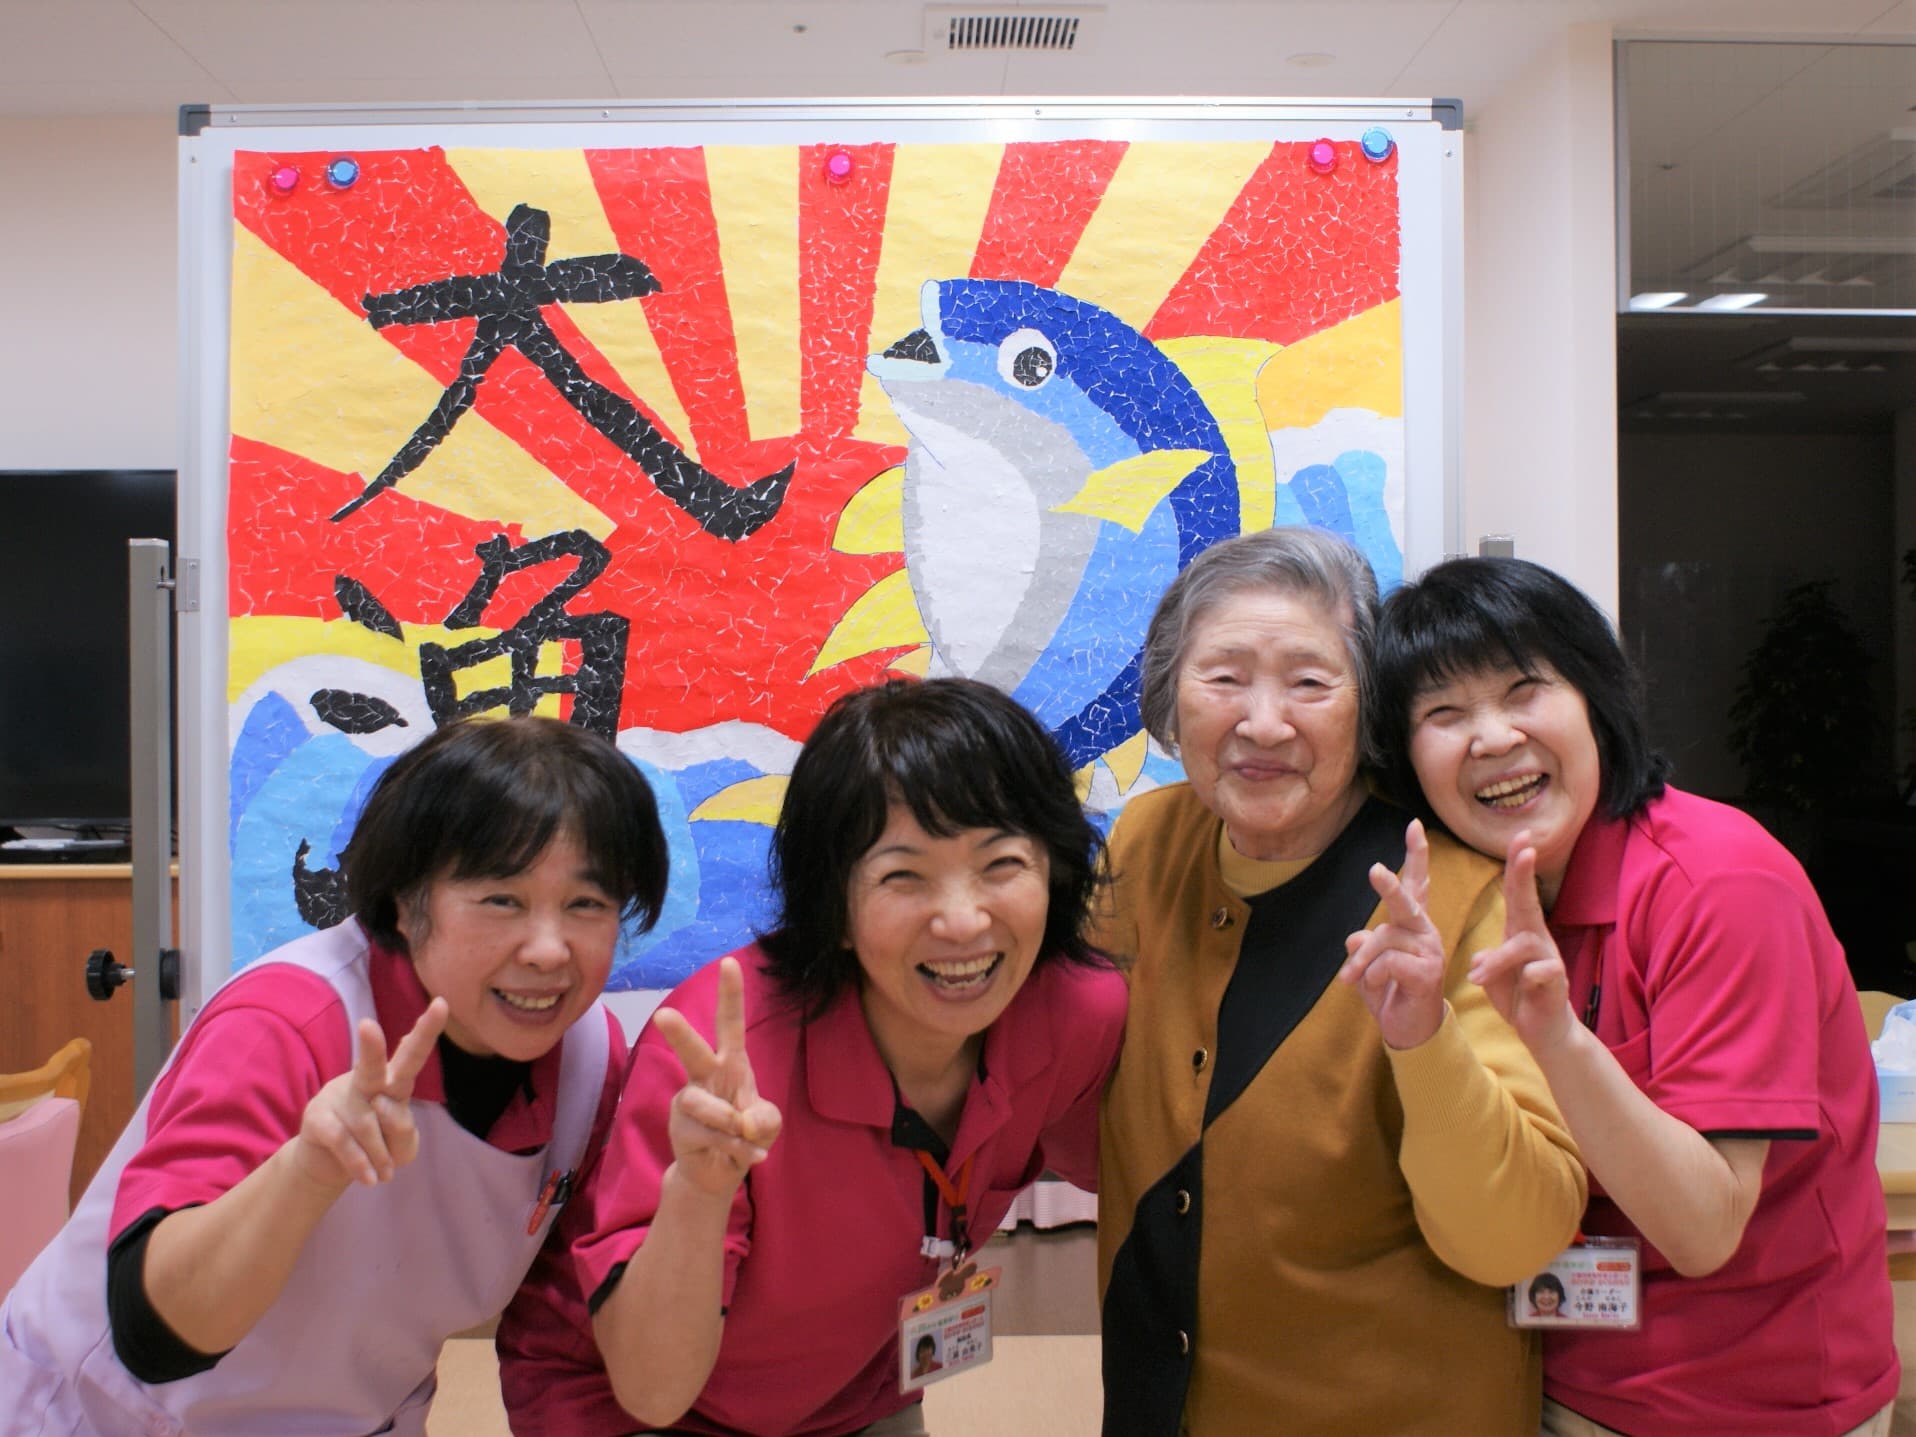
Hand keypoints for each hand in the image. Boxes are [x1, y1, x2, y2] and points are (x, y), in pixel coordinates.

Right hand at [295, 996, 447, 1188]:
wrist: (330, 1166)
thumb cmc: (375, 1147)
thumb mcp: (401, 1147)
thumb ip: (404, 1132)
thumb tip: (382, 1110)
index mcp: (391, 1082)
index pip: (411, 1055)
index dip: (426, 1031)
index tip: (442, 1003)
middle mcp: (364, 1082)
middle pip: (370, 1065)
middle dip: (371, 1047)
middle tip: (368, 1025)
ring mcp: (337, 1097)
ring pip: (366, 1123)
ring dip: (380, 1154)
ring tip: (385, 1174)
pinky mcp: (316, 1119)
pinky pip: (342, 1141)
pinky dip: (360, 1163)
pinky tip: (371, 1178)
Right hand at [655, 957, 783, 1199]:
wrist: (719, 1173)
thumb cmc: (743, 1134)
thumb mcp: (766, 1123)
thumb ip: (764, 1118)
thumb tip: (742, 1122)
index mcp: (730, 1063)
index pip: (730, 1024)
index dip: (730, 994)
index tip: (729, 961)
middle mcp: (705, 1077)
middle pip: (693, 1051)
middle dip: (680, 1033)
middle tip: (663, 1015)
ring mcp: (688, 1103)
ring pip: (700, 1102)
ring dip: (729, 1124)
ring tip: (743, 1137)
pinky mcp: (681, 1129)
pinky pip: (711, 1136)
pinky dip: (736, 1149)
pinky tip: (749, 1157)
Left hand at [1339, 819, 1446, 1049]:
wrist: (1409, 1030)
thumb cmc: (1389, 992)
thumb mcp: (1367, 967)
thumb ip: (1362, 947)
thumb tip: (1355, 936)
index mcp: (1411, 925)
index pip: (1416, 885)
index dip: (1416, 855)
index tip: (1414, 825)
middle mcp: (1425, 931)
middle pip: (1405, 902)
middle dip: (1389, 886)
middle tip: (1374, 870)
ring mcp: (1431, 951)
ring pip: (1382, 940)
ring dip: (1360, 963)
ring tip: (1350, 980)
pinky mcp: (1429, 972)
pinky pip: (1387, 964)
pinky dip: (1372, 978)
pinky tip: (1381, 989)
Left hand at [1466, 832, 1577, 1054]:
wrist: (1544, 1031)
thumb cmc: (1518, 995)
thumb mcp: (1494, 975)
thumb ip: (1486, 959)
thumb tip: (1479, 955)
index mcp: (1519, 932)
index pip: (1516, 893)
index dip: (1517, 866)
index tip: (1519, 836)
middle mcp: (1536, 939)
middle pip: (1529, 901)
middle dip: (1525, 873)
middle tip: (1525, 846)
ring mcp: (1549, 958)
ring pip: (1522, 944)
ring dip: (1497, 961)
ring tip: (1477, 977)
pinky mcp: (1556, 981)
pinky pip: (1539, 972)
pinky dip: (1524, 980)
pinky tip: (1523, 989)